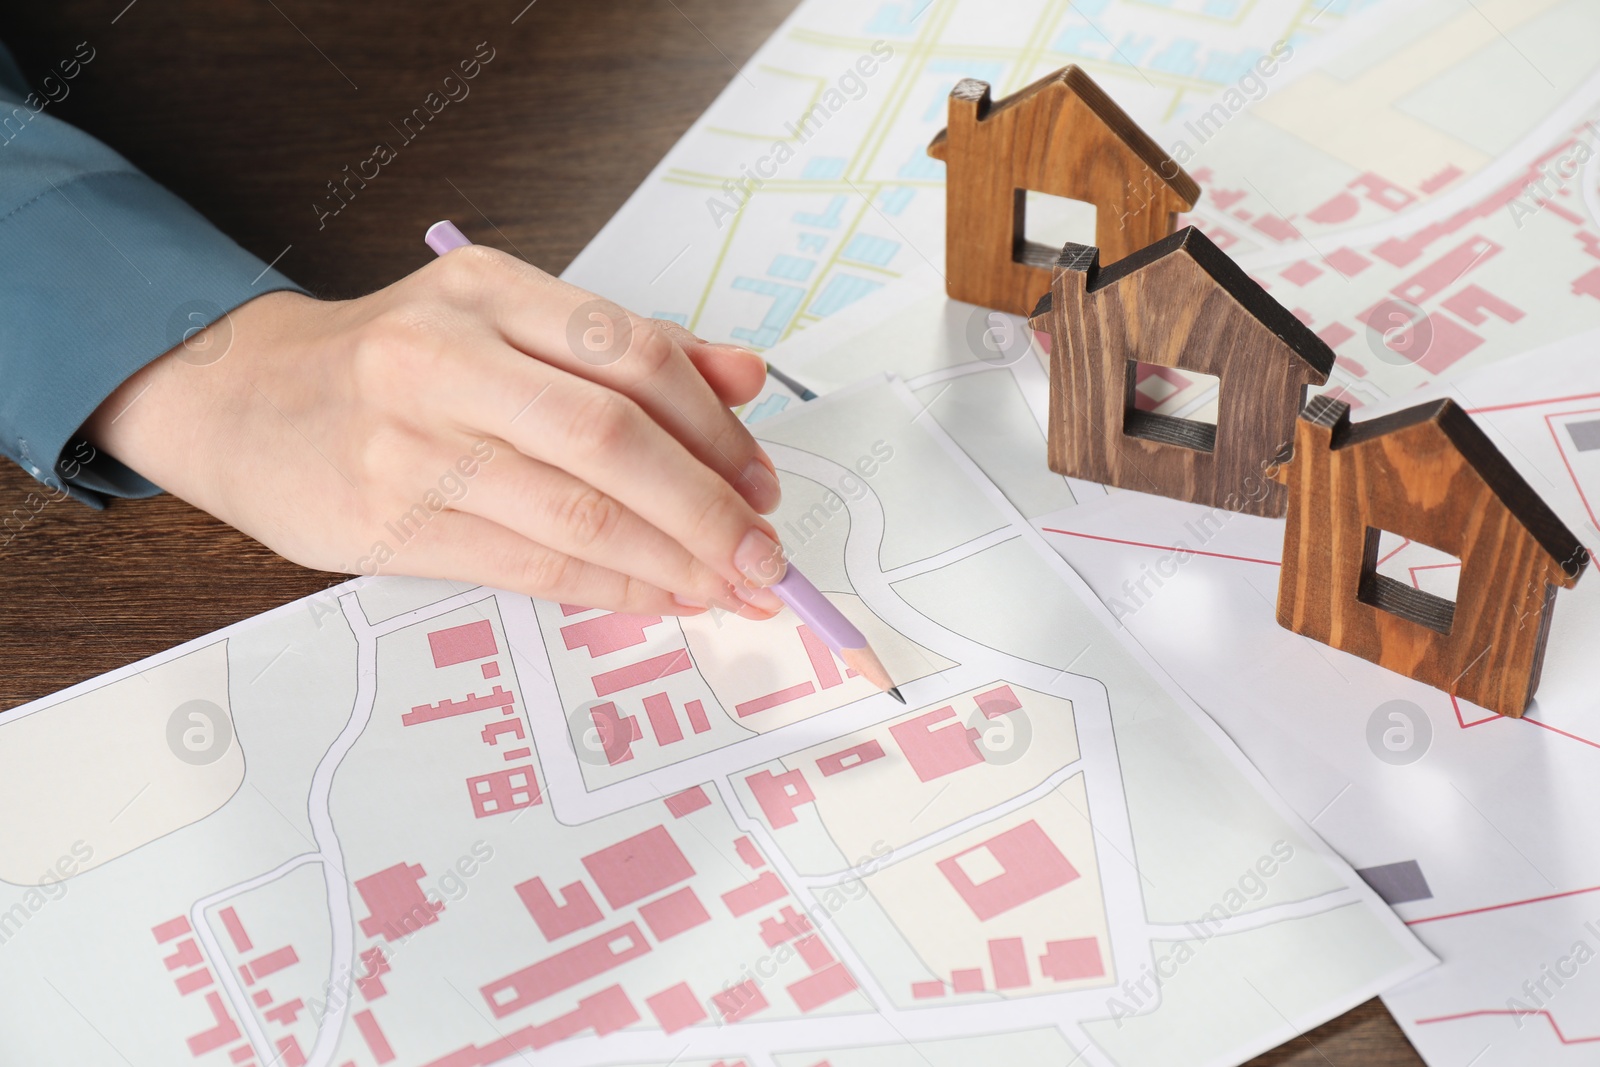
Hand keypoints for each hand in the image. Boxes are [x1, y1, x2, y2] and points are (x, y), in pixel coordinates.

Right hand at [83, 246, 787, 617]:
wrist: (245, 402)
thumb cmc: (398, 364)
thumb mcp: (507, 322)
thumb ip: (629, 349)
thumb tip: (746, 381)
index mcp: (490, 289)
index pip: (634, 355)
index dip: (716, 430)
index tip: (760, 483)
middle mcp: (447, 356)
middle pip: (613, 437)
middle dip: (707, 509)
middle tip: (762, 555)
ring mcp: (410, 443)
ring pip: (575, 513)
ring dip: (671, 562)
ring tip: (725, 588)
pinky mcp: (386, 522)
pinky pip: (528, 566)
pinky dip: (609, 587)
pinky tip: (657, 597)